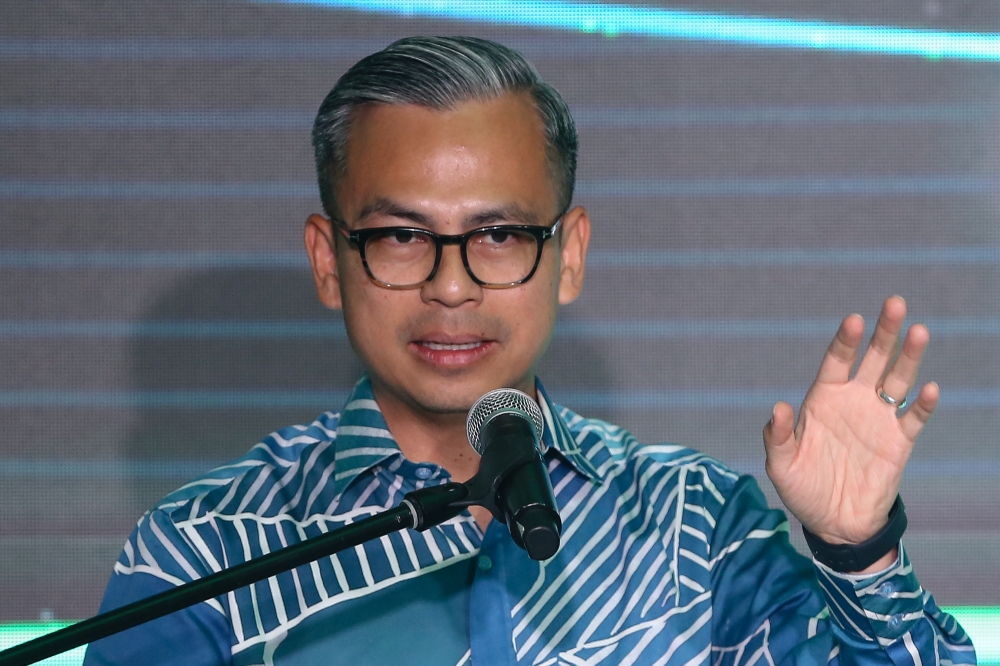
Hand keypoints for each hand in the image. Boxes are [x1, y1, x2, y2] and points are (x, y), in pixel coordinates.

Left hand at [763, 296, 937, 547]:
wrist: (833, 523)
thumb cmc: (803, 488)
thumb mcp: (780, 465)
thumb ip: (778, 436)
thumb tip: (778, 407)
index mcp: (823, 399)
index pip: (836, 361)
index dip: (845, 341)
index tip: (854, 320)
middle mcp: (854, 402)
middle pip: (872, 359)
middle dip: (884, 332)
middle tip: (895, 303)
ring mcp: (878, 419)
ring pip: (897, 380)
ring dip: (908, 357)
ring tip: (918, 330)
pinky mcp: (899, 443)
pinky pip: (914, 418)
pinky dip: (922, 404)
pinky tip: (929, 388)